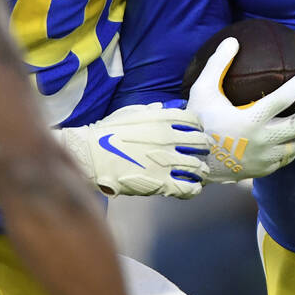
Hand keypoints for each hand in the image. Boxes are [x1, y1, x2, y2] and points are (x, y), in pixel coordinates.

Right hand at [56, 103, 210, 197]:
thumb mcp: (132, 113)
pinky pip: (188, 188)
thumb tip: (167, 107)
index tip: (197, 133)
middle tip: (201, 153)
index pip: (194, 121)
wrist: (91, 155)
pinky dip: (194, 188)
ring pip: (197, 167)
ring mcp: (166, 161)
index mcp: (163, 119)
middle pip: (200, 143)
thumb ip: (153, 110)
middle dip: (203, 148)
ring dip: (200, 170)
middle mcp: (169, 139)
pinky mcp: (160, 183)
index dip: (198, 128)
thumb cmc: (108, 132)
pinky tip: (192, 187)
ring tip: (198, 173)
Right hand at [186, 37, 294, 181]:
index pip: (283, 99)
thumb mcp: (202, 90)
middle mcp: (262, 141)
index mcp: (249, 120)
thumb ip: (218, 65)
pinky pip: (289, 157)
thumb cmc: (198, 121)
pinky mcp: (265, 170)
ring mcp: (265, 158)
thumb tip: (233, 40)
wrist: (191, 159)